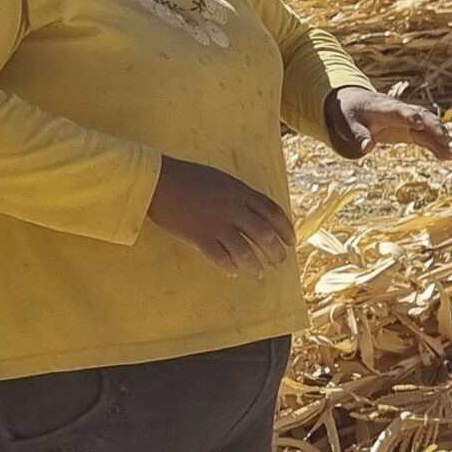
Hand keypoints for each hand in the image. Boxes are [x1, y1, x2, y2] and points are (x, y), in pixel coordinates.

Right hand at [149, 156, 296, 272]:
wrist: (158, 181)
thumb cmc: (188, 177)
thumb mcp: (221, 180)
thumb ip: (239, 195)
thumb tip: (254, 213)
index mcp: (240, 191)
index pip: (272, 211)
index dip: (285, 228)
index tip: (292, 241)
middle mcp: (233, 208)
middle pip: (264, 234)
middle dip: (275, 251)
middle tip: (280, 262)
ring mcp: (216, 223)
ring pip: (244, 250)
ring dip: (254, 265)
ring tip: (258, 273)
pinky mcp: (198, 237)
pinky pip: (220, 257)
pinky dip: (229, 267)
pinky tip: (233, 272)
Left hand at [325, 85, 451, 160]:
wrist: (354, 104)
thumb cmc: (350, 114)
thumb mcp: (348, 125)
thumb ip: (359, 136)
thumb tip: (367, 148)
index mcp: (384, 108)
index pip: (399, 111)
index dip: (410, 116)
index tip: (419, 123)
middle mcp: (401, 112)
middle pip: (421, 116)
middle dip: (434, 126)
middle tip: (446, 138)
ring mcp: (407, 120)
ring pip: (428, 126)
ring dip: (439, 137)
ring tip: (450, 152)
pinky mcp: (409, 130)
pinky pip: (425, 137)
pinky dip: (436, 145)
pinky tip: (447, 156)